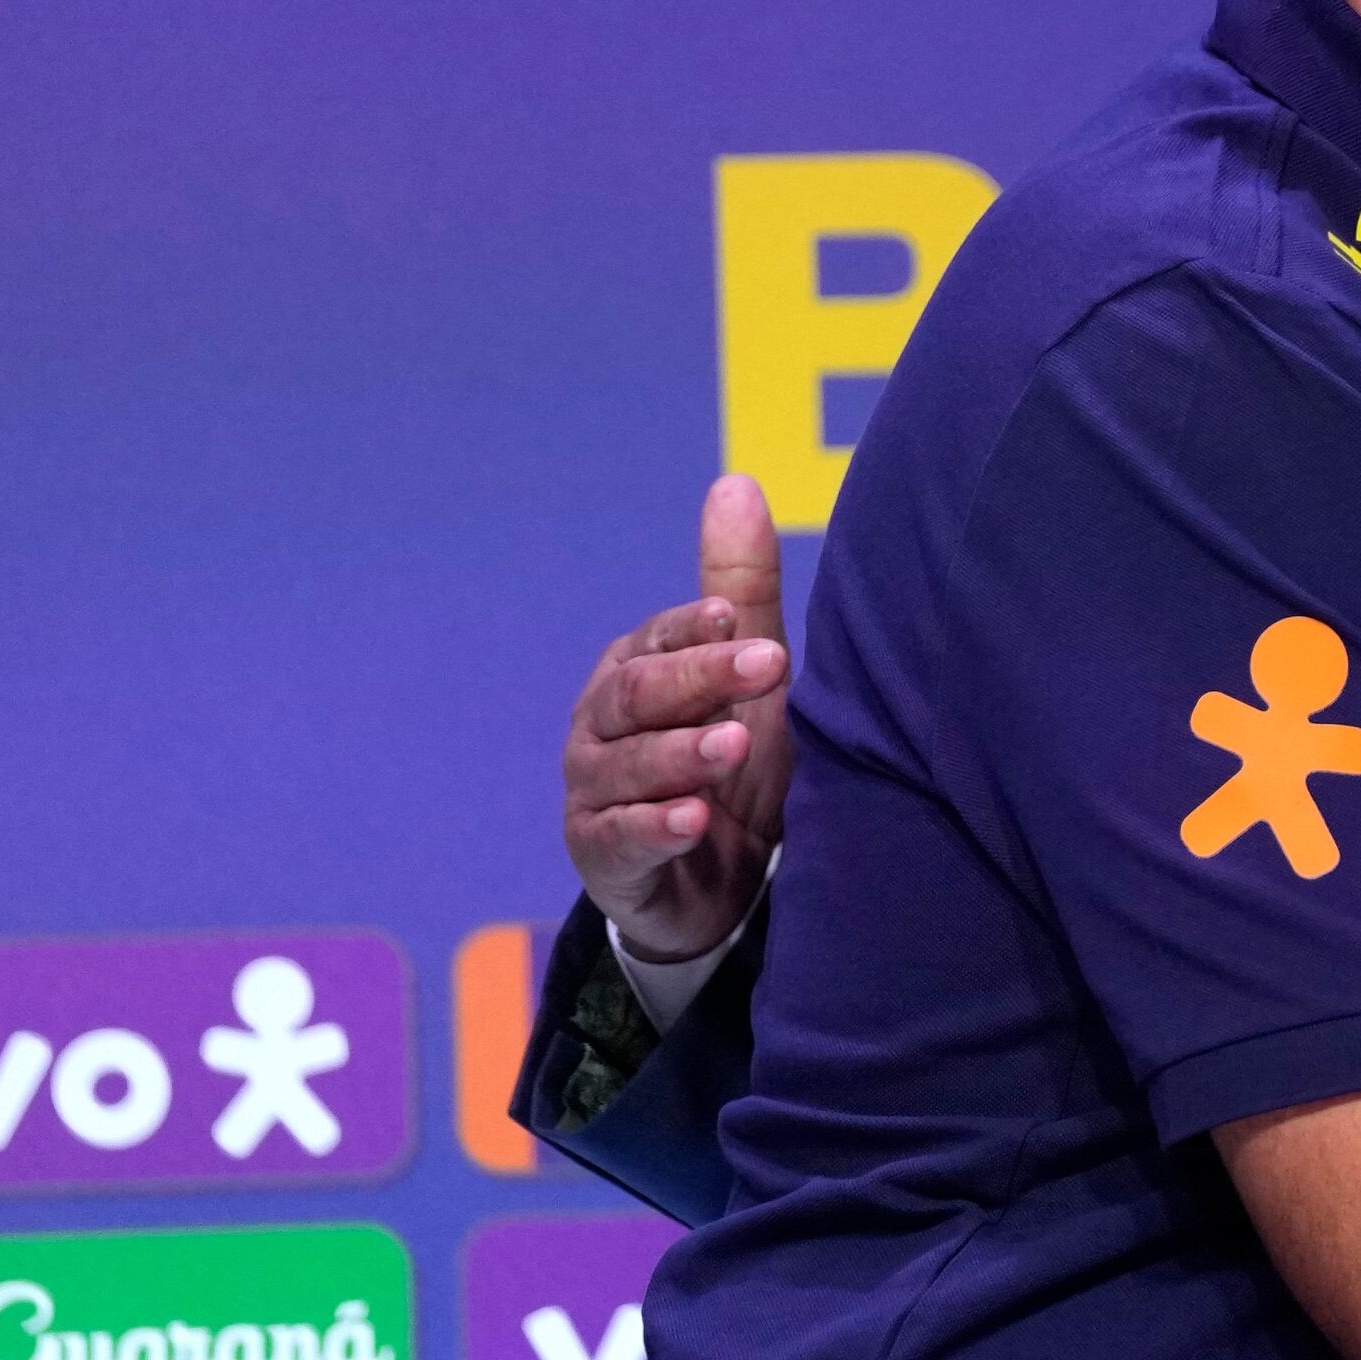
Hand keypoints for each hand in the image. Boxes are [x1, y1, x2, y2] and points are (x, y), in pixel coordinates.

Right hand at [562, 474, 792, 961]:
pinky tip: (695, 821)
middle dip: (697, 680)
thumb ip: (741, 588)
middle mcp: (602, 727)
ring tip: (732, 744)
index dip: (693, 631)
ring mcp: (595, 793)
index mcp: (635, 672)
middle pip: (638, 695)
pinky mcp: (603, 858)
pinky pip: (622, 839)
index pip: (655, 640)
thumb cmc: (734, 759)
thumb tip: (735, 482)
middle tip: (764, 668)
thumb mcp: (748, 674)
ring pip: (628, 767)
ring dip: (681, 754)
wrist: (724, 877)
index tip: (735, 618)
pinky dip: (658, 829)